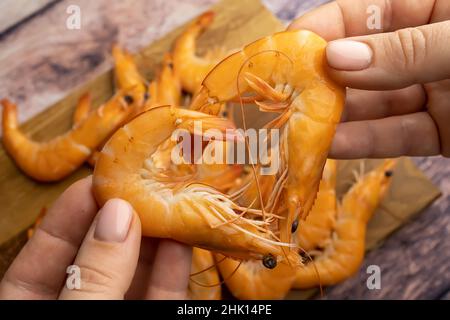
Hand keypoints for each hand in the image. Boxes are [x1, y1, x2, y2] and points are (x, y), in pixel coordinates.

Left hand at [0, 176, 191, 298]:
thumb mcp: (73, 317)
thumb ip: (93, 275)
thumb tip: (119, 214)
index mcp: (34, 305)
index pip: (47, 251)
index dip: (72, 212)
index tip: (98, 179)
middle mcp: (76, 303)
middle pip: (99, 255)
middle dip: (122, 218)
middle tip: (144, 182)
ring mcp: (115, 317)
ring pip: (134, 275)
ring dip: (155, 240)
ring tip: (171, 201)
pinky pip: (160, 299)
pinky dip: (173, 272)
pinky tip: (183, 242)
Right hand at [289, 0, 449, 157]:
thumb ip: (403, 51)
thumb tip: (336, 58)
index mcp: (435, 12)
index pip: (365, 14)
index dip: (323, 29)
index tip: (288, 49)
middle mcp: (425, 52)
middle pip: (362, 64)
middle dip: (323, 80)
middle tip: (284, 95)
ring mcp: (433, 94)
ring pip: (374, 105)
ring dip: (337, 118)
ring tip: (299, 126)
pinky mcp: (440, 133)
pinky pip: (397, 136)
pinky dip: (364, 142)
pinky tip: (331, 146)